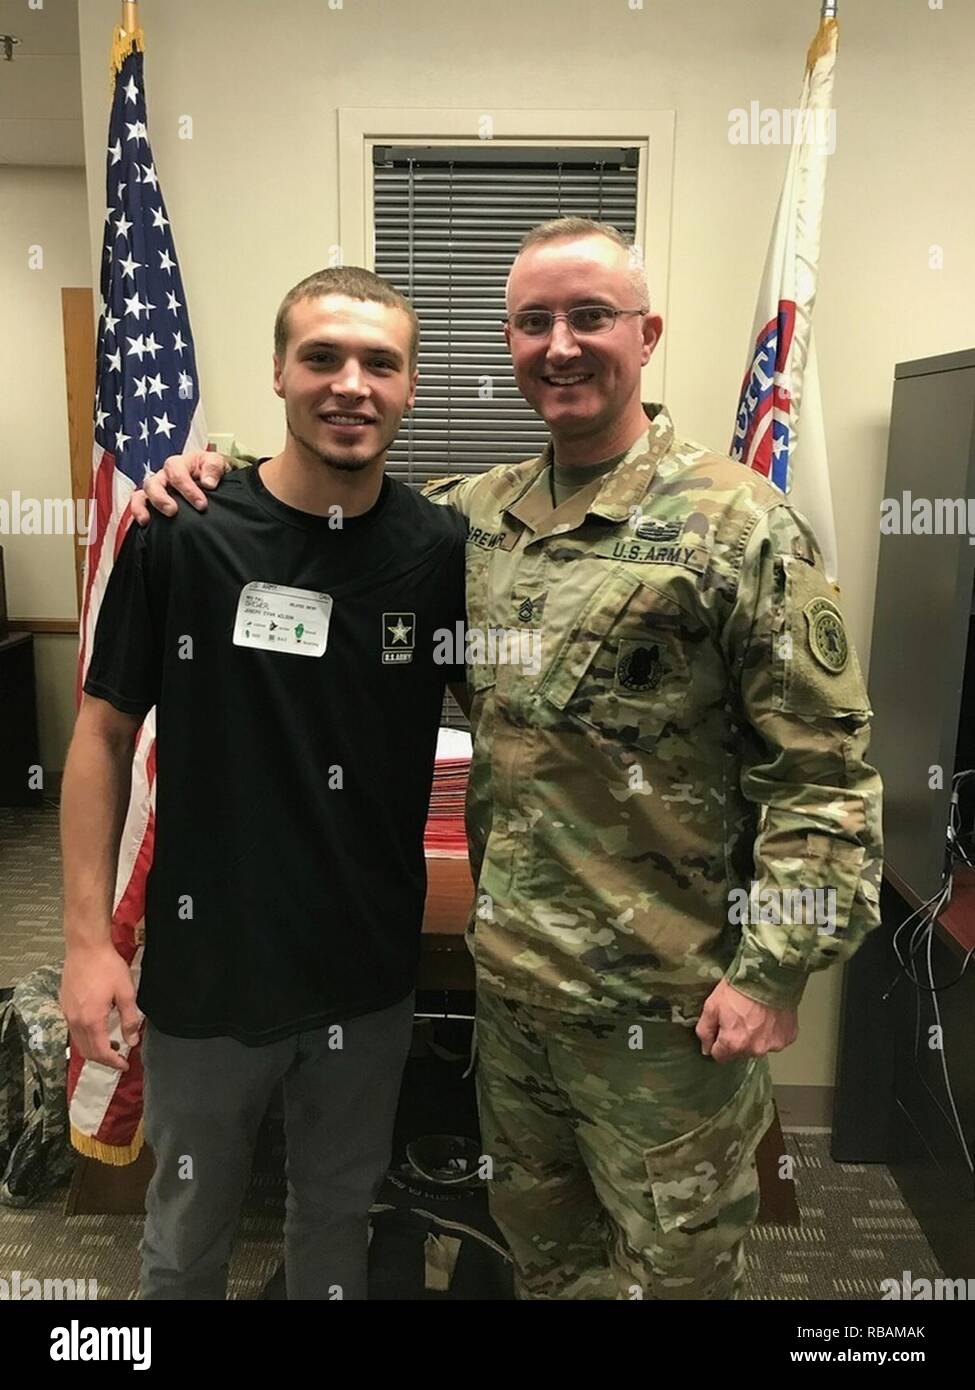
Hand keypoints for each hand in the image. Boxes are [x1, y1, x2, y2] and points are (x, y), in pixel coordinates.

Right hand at [59, 942, 143, 1071]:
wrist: (85, 947)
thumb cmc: (108, 967)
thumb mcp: (126, 992)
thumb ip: (129, 1019)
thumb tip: (131, 1041)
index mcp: (91, 1020)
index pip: (101, 1052)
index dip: (113, 1062)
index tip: (125, 1065)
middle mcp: (75, 1021)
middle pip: (87, 1051)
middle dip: (103, 1060)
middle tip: (120, 1058)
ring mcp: (67, 1013)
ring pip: (79, 1042)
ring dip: (94, 1049)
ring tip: (112, 1045)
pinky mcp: (64, 1004)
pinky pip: (74, 1030)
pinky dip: (86, 1037)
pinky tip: (98, 1028)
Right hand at [130, 450, 229, 525]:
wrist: (210, 479)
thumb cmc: (210, 470)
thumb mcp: (217, 462)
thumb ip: (213, 468)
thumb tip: (208, 482)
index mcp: (178, 464)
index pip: (177, 474)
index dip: (188, 490)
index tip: (201, 505)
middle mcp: (163, 476)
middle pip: (153, 483)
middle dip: (160, 498)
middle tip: (172, 511)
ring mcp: (156, 490)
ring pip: (141, 494)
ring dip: (141, 507)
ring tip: (146, 520)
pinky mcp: (153, 502)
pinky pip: (139, 506)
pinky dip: (138, 514)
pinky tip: (143, 525)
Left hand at [695, 979, 797, 1062]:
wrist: (770, 974)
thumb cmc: (740, 987)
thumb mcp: (712, 1005)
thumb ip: (705, 1031)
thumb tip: (706, 1049)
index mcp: (734, 1043)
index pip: (720, 1056)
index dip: (718, 1042)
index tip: (722, 1028)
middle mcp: (754, 1049)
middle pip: (740, 1052)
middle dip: (737, 1038)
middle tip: (739, 1016)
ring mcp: (773, 1045)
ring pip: (758, 1046)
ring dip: (755, 1036)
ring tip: (755, 1013)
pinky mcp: (787, 1037)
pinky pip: (775, 1039)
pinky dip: (771, 1031)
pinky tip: (769, 1015)